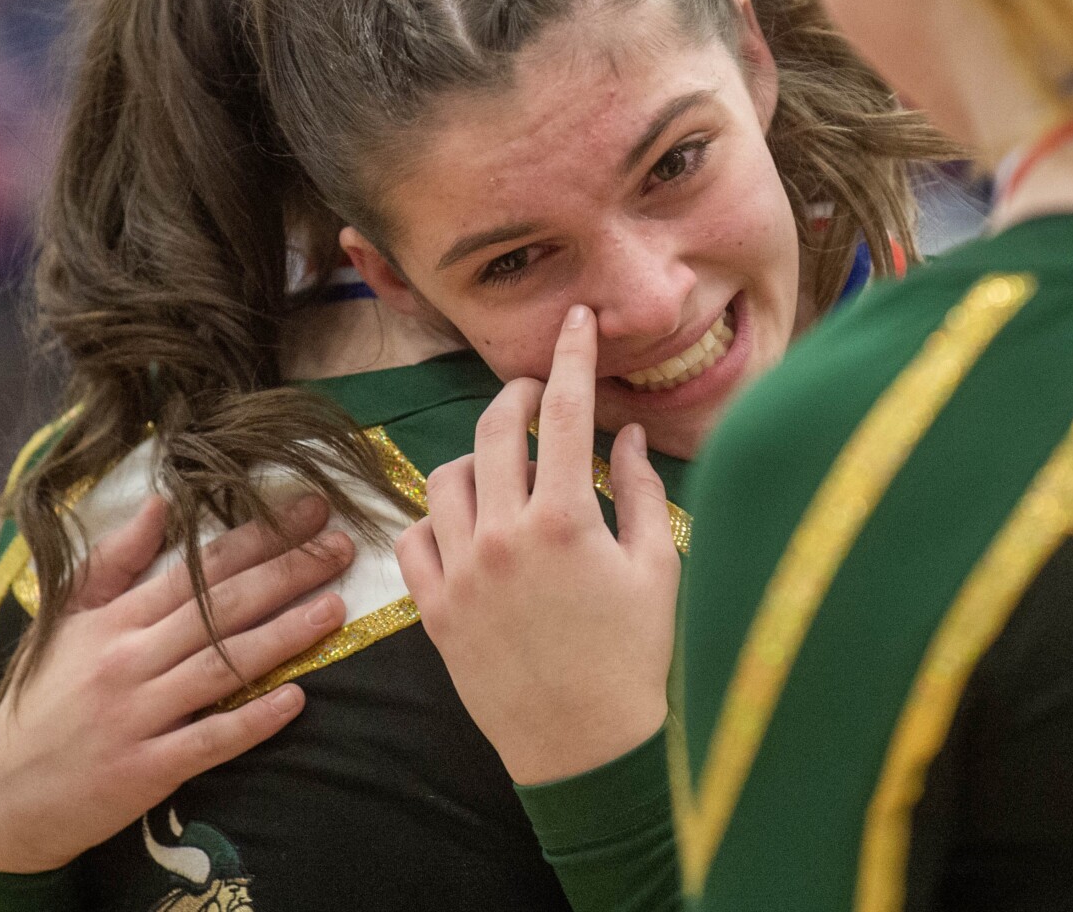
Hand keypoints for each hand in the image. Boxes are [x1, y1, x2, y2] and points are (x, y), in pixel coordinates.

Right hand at [0, 495, 354, 872]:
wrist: (0, 798)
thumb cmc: (45, 699)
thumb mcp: (66, 621)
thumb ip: (115, 561)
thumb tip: (162, 502)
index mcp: (114, 622)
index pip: (198, 570)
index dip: (259, 537)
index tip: (312, 510)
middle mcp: (127, 662)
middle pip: (220, 609)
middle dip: (287, 573)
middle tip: (342, 546)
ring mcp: (136, 717)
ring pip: (223, 666)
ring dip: (284, 635)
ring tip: (336, 607)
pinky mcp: (144, 771)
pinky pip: (209, 741)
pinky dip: (252, 720)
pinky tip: (297, 699)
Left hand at [400, 304, 680, 785]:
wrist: (587, 748)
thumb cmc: (637, 657)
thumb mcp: (656, 566)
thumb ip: (640, 491)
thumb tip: (628, 435)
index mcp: (564, 520)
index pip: (563, 412)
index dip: (572, 357)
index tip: (576, 323)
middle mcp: (502, 537)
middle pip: (493, 432)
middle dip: (515, 397)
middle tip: (536, 390)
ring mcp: (460, 574)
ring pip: (445, 479)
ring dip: (476, 458)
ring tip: (506, 466)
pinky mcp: (434, 611)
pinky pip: (416, 537)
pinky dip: (439, 516)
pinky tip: (469, 522)